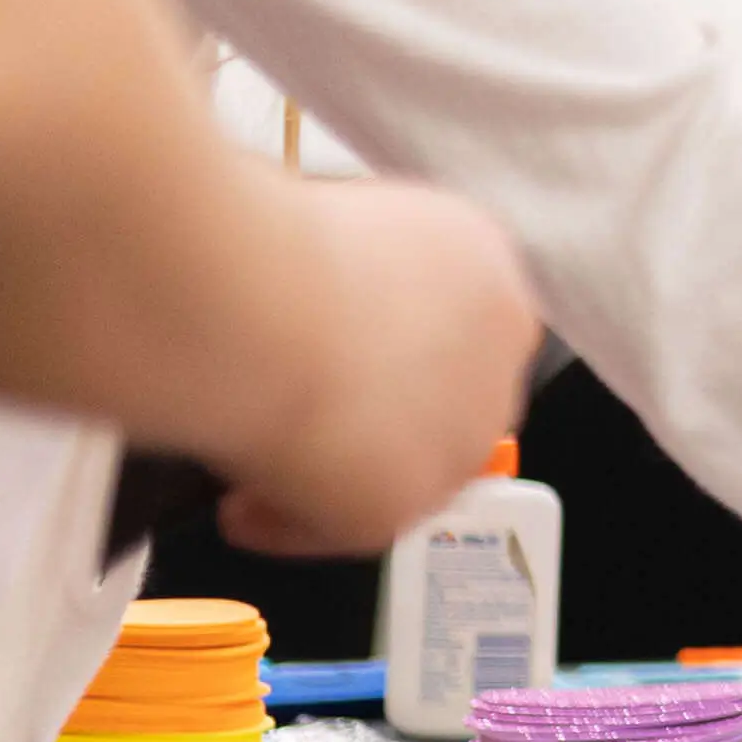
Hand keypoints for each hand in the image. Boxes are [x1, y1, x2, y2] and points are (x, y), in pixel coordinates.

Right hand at [207, 180, 540, 550]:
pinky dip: (295, 524)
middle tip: (296, 414)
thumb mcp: (323, 214)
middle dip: (377, 412)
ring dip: (341, 472)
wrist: (251, 305)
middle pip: (443, 393)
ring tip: (255, 461)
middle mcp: (498, 341)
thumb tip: (309, 296)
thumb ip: (348, 263)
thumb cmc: (256, 242)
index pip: (452, 317)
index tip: (333, 355)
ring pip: (407, 466)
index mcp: (479, 256)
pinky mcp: (420, 499)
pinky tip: (243, 507)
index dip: (387, 345)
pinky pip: (354, 527)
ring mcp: (469, 426)